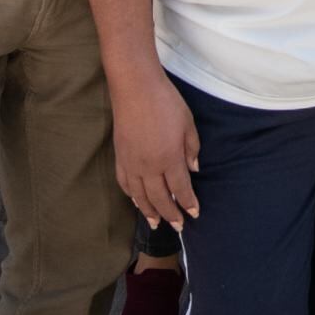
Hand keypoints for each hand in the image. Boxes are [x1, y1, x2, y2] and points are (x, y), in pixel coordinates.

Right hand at [110, 69, 201, 229]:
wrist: (135, 88)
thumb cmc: (165, 102)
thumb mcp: (188, 124)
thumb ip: (192, 149)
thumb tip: (194, 169)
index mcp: (169, 158)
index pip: (180, 189)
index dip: (188, 203)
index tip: (194, 213)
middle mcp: (149, 166)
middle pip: (160, 198)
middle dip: (170, 214)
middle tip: (177, 227)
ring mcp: (131, 163)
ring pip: (140, 196)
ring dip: (148, 211)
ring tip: (155, 223)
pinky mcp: (119, 156)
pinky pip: (124, 183)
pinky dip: (131, 196)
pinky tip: (136, 200)